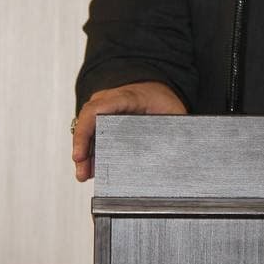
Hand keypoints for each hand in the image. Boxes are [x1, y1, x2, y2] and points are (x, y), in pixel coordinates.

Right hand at [71, 81, 187, 181]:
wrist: (155, 88)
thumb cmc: (161, 98)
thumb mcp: (172, 111)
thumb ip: (175, 128)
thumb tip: (183, 148)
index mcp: (125, 97)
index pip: (96, 111)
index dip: (84, 134)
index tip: (81, 154)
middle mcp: (107, 100)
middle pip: (86, 124)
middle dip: (82, 150)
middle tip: (82, 172)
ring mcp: (102, 108)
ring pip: (86, 131)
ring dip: (84, 154)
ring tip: (84, 175)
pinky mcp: (101, 119)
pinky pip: (91, 134)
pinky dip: (90, 151)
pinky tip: (90, 168)